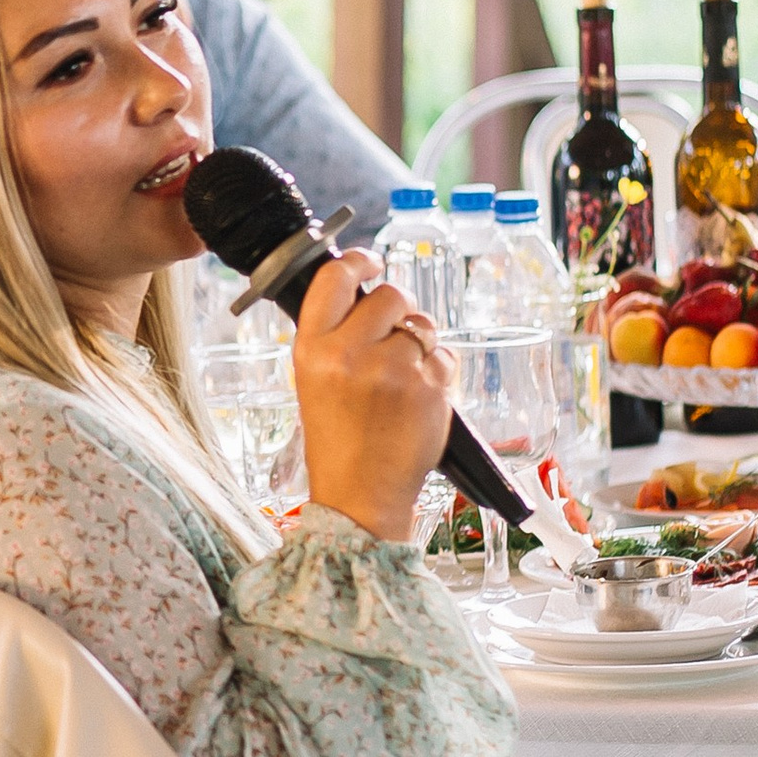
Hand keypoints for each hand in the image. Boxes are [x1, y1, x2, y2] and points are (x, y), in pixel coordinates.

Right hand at [289, 253, 452, 540]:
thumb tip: (369, 292)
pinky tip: (418, 398)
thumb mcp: (314, 379)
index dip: (358, 262)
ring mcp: (393, 371)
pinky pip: (445, 357)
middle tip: (393, 335)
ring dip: (420, 343)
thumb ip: (336, 335)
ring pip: (423, 326)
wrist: (360, 494)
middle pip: (391, 295)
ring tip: (402, 378)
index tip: (370, 264)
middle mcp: (350, 354)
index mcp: (313, 349)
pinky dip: (438, 373)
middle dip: (398, 309)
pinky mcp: (429, 389)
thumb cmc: (337, 438)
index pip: (335, 277)